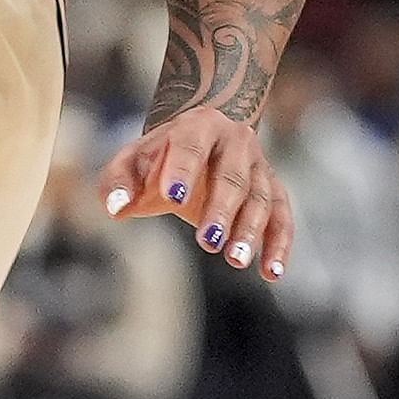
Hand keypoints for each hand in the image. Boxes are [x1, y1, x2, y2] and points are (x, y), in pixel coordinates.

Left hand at [102, 105, 294, 277]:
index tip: (173, 198)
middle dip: (221, 210)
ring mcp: (258, 165)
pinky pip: (282, 216)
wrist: (201, 137)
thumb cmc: (161, 156)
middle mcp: (236, 141)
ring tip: (235, 261)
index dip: (183, 171)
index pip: (191, 147)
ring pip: (261, 198)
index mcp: (198, 126)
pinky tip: (272, 272)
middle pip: (233, 177)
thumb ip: (118, 182)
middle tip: (208, 242)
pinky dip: (279, 244)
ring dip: (250, 231)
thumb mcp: (133, 160)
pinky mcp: (273, 188)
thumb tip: (115, 208)